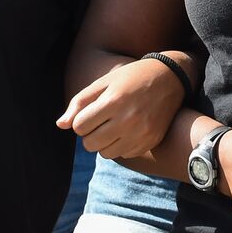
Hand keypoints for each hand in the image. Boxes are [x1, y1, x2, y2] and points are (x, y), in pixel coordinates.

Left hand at [57, 56, 186, 157]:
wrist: (171, 79)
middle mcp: (128, 120)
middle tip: (100, 121)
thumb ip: (80, 102)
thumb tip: (61, 125)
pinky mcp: (150, 141)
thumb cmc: (132, 77)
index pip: (79, 126)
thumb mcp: (104, 83)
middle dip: (90, 134)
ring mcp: (141, 133)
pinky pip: (124, 154)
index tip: (91, 113)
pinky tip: (129, 130)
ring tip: (113, 127)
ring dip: (104, 142)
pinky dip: (121, 145)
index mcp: (113, 102)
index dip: (81, 120)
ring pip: (105, 153)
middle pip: (90, 144)